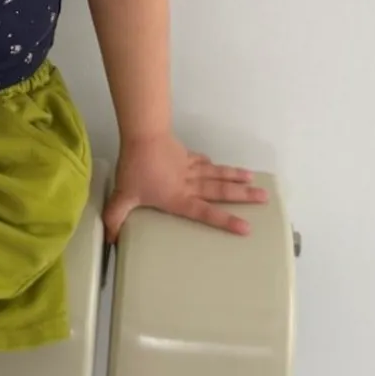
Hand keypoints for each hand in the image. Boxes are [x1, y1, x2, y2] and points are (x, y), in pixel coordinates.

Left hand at [102, 131, 268, 242]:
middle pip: (220, 191)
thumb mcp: (123, 196)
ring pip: (217, 174)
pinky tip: (217, 165)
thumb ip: (116, 217)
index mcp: (178, 198)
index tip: (246, 228)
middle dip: (243, 197)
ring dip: (236, 178)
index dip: (225, 221)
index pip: (205, 213)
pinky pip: (202, 161)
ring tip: (255, 181)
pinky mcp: (185, 155)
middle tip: (264, 198)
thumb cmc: (135, 168)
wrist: (143, 135)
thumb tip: (109, 240)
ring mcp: (189, 168)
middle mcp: (189, 184)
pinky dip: (212, 164)